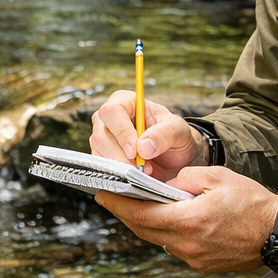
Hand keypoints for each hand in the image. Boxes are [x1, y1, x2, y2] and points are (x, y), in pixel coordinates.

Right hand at [90, 90, 209, 178]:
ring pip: (99, 154)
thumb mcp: (179, 130)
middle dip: (122, 156)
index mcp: (125, 102)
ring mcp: (102, 139)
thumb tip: (142, 146)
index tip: (135, 151)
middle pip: (101, 136)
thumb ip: (165, 133)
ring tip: (145, 170)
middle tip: (144, 167)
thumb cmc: (175, 137)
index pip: (112, 111)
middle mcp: (109, 119)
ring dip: (121, 167)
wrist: (176, 159)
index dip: (122, 132)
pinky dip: (117, 175)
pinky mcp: (102, 158)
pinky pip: (101, 169)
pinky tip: (135, 176)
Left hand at [95, 166, 277, 272]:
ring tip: (134, 206)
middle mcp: (186, 244)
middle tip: (110, 197)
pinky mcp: (202, 264)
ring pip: (158, 239)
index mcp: (188, 220)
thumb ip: (186, 178)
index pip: (141, 213)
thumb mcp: (217, 177)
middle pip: (144, 229)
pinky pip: (174, 247)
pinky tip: (164, 220)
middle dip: (125, 212)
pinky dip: (165, 232)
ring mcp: (193, 258)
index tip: (101, 193)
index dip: (118, 203)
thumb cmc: (251, 202)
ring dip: (145, 223)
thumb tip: (166, 184)